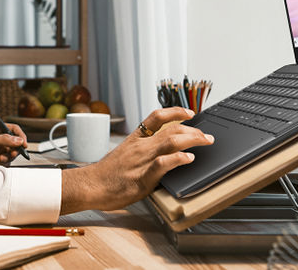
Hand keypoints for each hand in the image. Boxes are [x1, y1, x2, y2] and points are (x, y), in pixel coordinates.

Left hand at [0, 122, 27, 166]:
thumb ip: (4, 139)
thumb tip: (19, 140)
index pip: (13, 129)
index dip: (20, 136)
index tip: (24, 144)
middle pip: (15, 142)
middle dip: (14, 149)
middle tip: (12, 153)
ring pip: (12, 152)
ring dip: (8, 156)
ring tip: (0, 158)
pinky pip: (7, 159)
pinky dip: (3, 161)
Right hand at [60, 107, 213, 213]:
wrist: (91, 185)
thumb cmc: (106, 175)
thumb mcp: (123, 155)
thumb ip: (140, 151)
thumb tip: (158, 153)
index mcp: (135, 139)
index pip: (156, 117)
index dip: (175, 111)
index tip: (189, 113)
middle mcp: (141, 146)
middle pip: (171, 129)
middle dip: (193, 130)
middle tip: (207, 135)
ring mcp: (142, 160)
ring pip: (170, 142)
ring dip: (192, 140)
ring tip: (205, 141)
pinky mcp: (143, 177)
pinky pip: (163, 164)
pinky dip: (178, 159)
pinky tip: (189, 158)